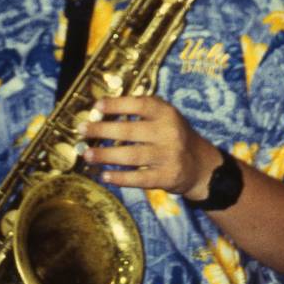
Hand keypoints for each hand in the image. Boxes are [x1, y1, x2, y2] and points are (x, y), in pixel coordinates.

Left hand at [79, 96, 222, 198]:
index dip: (117, 104)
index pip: (140, 104)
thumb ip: (141, 111)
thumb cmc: (173, 136)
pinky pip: (139, 178)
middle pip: (130, 131)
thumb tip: (101, 110)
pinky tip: (104, 175)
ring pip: (131, 155)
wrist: (201, 165)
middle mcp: (169, 133)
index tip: (97, 106)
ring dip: (105, 155)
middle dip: (102, 130)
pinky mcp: (167, 177)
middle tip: (82, 130)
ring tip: (87, 154)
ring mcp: (168, 156)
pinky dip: (120, 177)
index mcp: (167, 114)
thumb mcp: (165, 117)